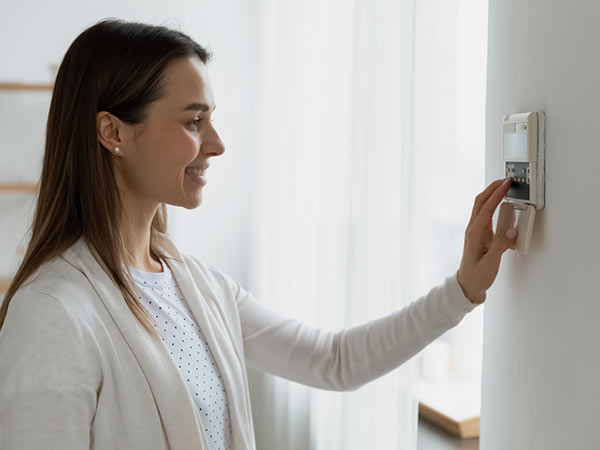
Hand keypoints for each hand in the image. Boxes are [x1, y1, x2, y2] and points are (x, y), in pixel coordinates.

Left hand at [457, 178, 517, 303]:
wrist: (467, 285)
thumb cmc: (477, 276)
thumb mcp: (491, 263)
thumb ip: (500, 246)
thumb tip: (511, 231)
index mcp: (475, 234)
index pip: (486, 208)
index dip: (496, 194)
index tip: (506, 184)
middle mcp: (473, 230)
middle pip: (480, 202)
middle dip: (492, 188)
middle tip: (506, 179)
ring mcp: (474, 231)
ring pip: (481, 206)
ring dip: (491, 194)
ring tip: (504, 187)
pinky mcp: (478, 234)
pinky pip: (484, 214)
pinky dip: (492, 204)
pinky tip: (500, 204)